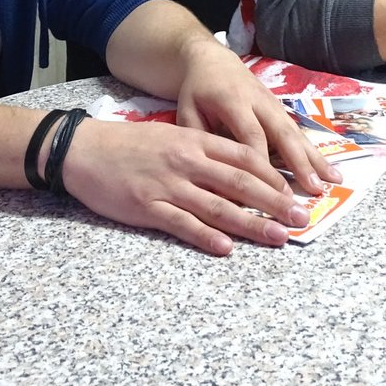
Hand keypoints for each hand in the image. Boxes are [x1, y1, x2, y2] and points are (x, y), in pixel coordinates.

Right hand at [60, 117, 314, 255]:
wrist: (83, 150)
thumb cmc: (129, 144)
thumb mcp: (171, 137)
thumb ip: (202, 151)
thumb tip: (238, 171)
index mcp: (194, 141)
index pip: (245, 157)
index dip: (273, 177)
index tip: (294, 192)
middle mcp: (187, 161)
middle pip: (241, 183)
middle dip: (276, 203)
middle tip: (301, 219)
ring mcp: (168, 186)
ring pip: (219, 207)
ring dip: (252, 224)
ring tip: (278, 237)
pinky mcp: (148, 208)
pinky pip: (183, 225)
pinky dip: (207, 237)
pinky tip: (227, 248)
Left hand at [172, 37, 339, 196]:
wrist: (212, 60)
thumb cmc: (196, 91)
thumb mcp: (186, 111)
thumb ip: (198, 140)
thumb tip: (211, 178)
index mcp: (233, 100)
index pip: (251, 134)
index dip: (261, 162)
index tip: (269, 191)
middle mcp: (259, 101)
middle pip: (283, 133)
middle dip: (300, 162)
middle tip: (313, 189)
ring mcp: (273, 103)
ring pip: (296, 132)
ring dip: (315, 157)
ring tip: (334, 180)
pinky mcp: (280, 109)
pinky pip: (298, 131)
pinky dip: (314, 151)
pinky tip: (328, 170)